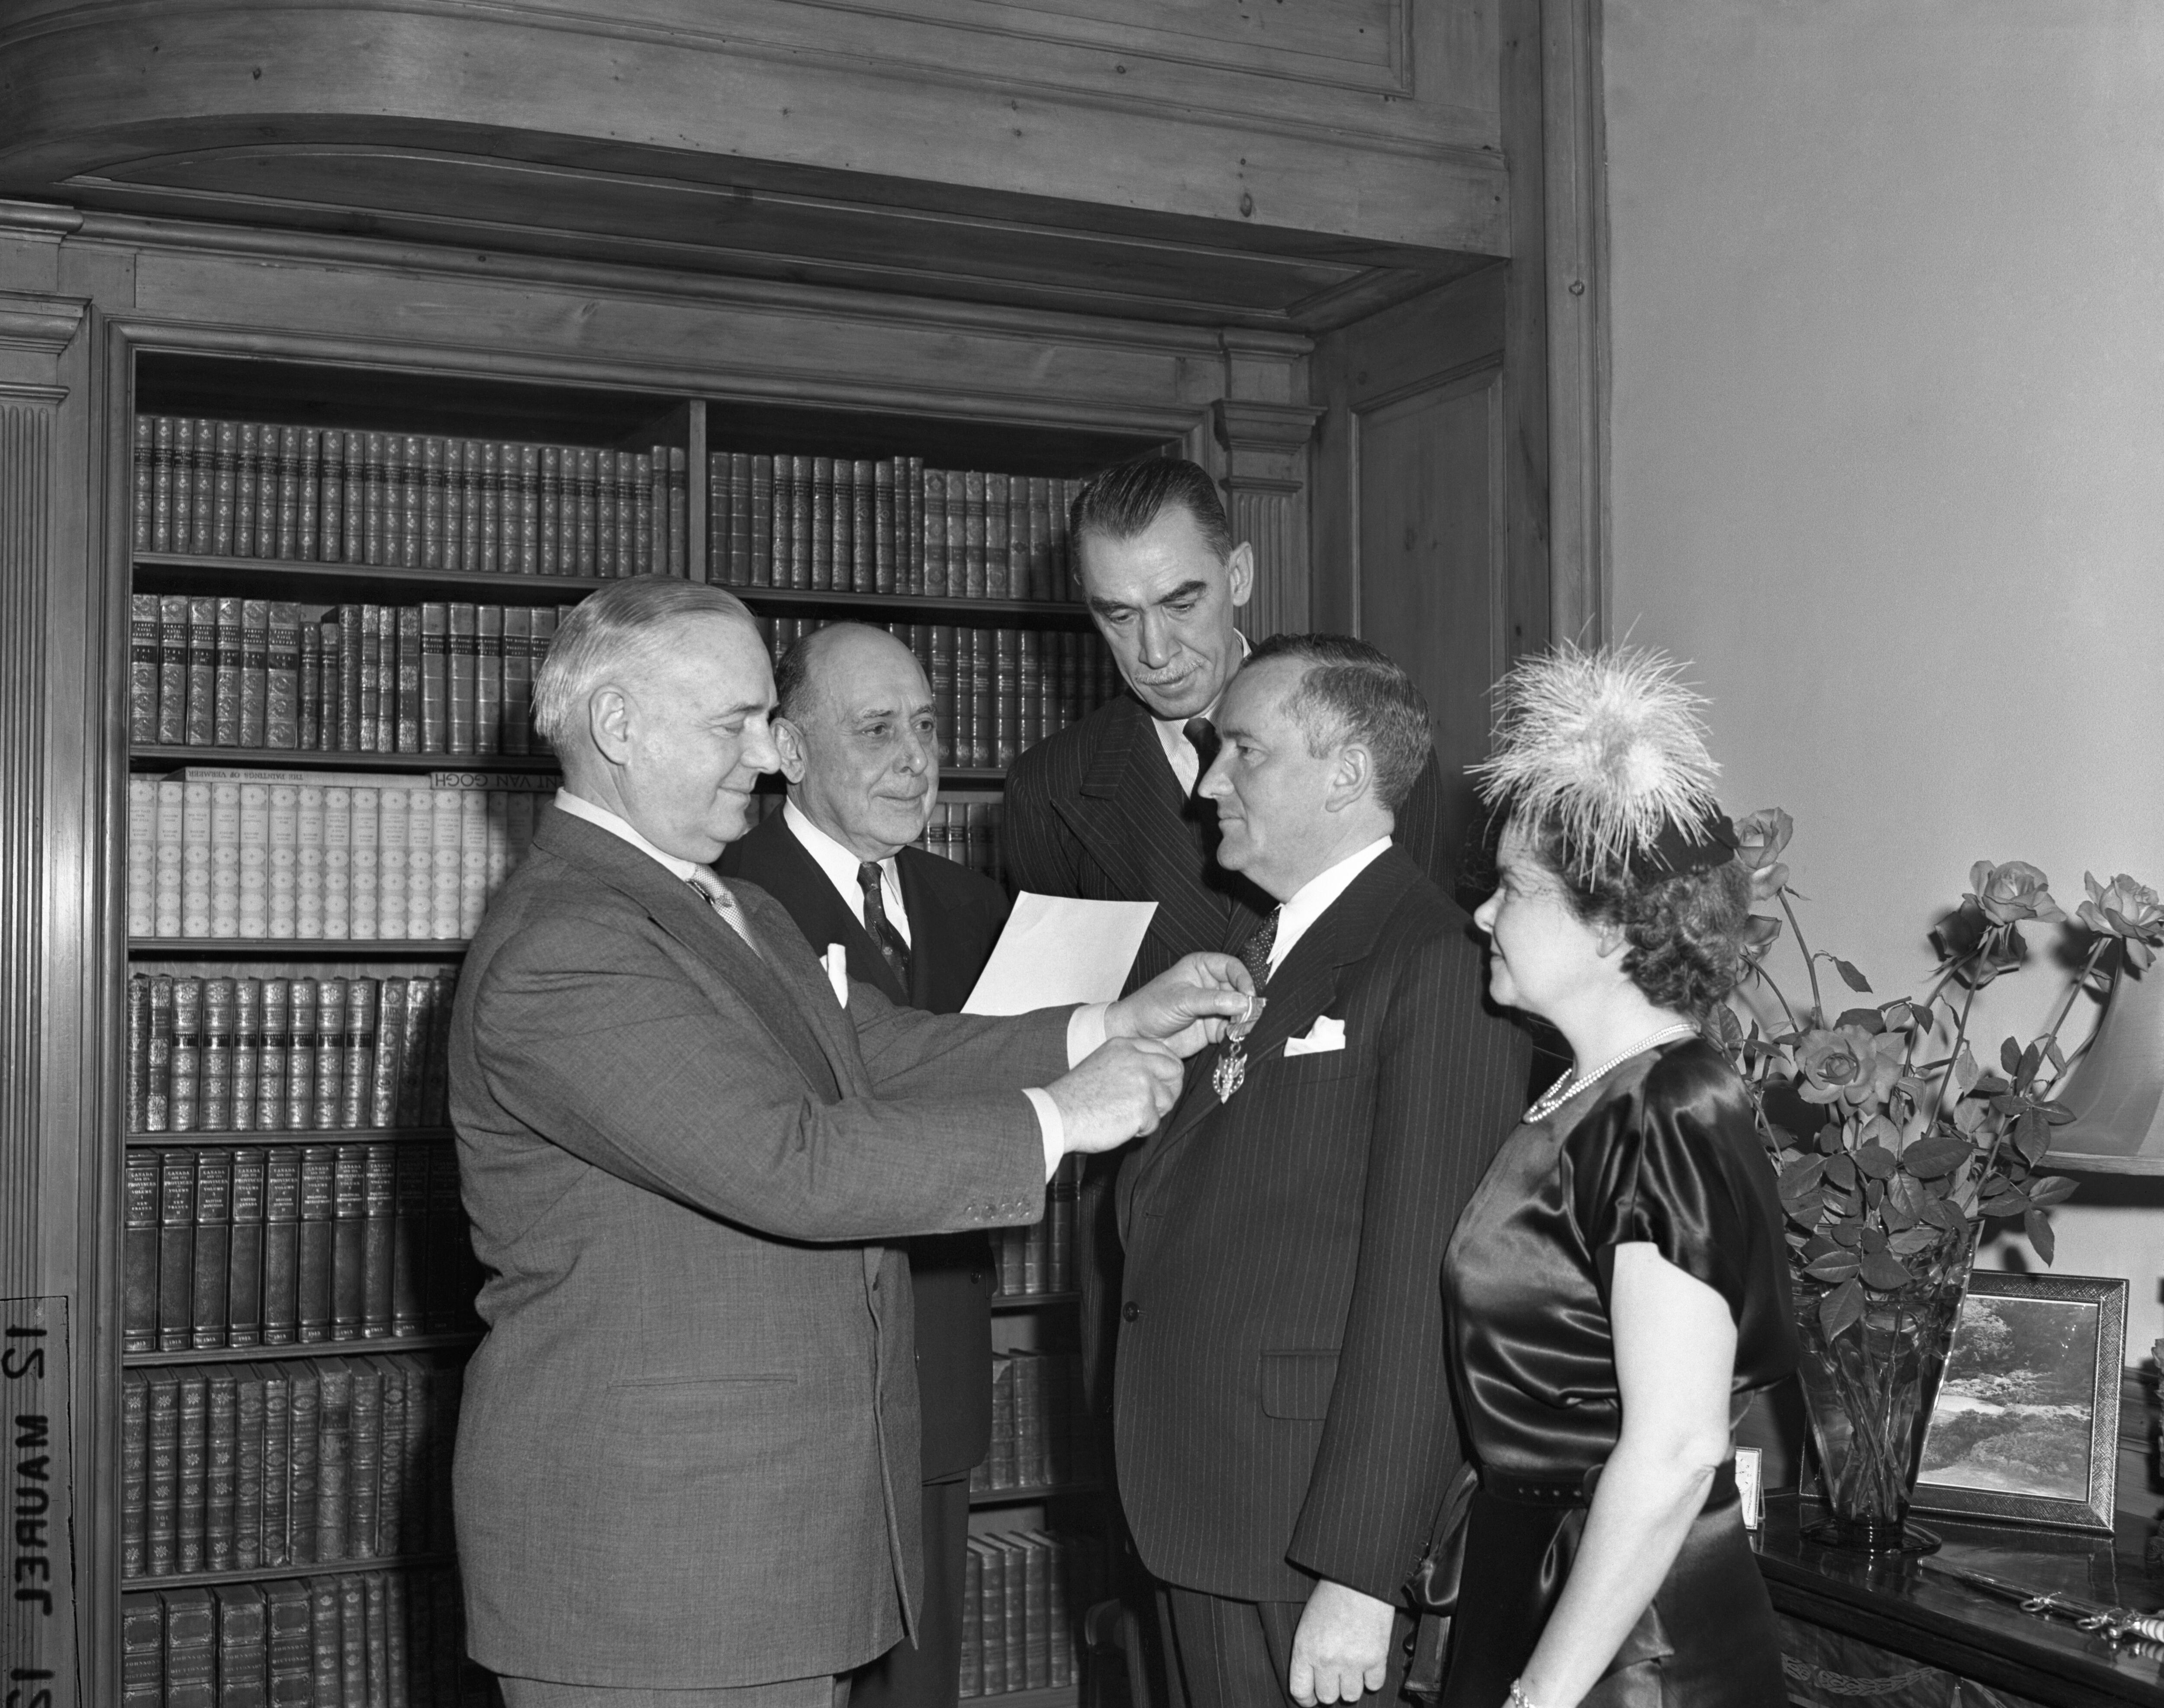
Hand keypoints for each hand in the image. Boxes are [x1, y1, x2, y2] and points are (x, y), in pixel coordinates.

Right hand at [1044, 1038, 1184, 1152]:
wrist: (1058, 1115)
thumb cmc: (1076, 1096)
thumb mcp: (1102, 1064)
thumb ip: (1129, 1064)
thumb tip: (1157, 1076)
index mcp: (1124, 1046)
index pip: (1164, 1051)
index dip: (1166, 1071)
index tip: (1162, 1083)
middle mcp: (1136, 1059)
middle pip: (1175, 1071)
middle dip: (1169, 1090)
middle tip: (1153, 1105)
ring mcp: (1141, 1082)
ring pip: (1167, 1100)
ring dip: (1152, 1113)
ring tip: (1126, 1116)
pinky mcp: (1142, 1106)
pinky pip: (1154, 1123)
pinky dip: (1140, 1130)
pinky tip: (1119, 1124)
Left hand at [1104, 952, 1255, 1057]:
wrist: (1136, 1035)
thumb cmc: (1151, 1007)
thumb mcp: (1182, 999)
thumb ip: (1213, 1001)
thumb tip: (1244, 1002)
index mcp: (1201, 967)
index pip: (1232, 967)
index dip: (1243, 979)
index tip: (1249, 994)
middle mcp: (1211, 986)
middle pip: (1240, 990)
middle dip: (1247, 1002)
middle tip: (1251, 1015)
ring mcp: (1213, 1008)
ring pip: (1239, 1011)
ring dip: (1244, 1020)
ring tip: (1244, 1029)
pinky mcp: (1213, 1029)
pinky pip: (1232, 1030)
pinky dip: (1237, 1034)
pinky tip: (1236, 1038)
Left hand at [1288, 1580, 1394, 1706]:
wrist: (1359, 1578)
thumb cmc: (1330, 1595)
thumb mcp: (1307, 1623)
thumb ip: (1308, 1652)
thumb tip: (1313, 1679)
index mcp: (1304, 1649)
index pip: (1300, 1691)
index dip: (1306, 1699)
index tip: (1312, 1698)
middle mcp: (1326, 1660)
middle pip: (1328, 1697)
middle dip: (1331, 1689)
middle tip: (1335, 1676)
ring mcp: (1352, 1661)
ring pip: (1351, 1696)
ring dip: (1352, 1685)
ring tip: (1352, 1667)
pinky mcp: (1376, 1658)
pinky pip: (1374, 1684)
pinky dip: (1372, 1677)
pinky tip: (1368, 1663)